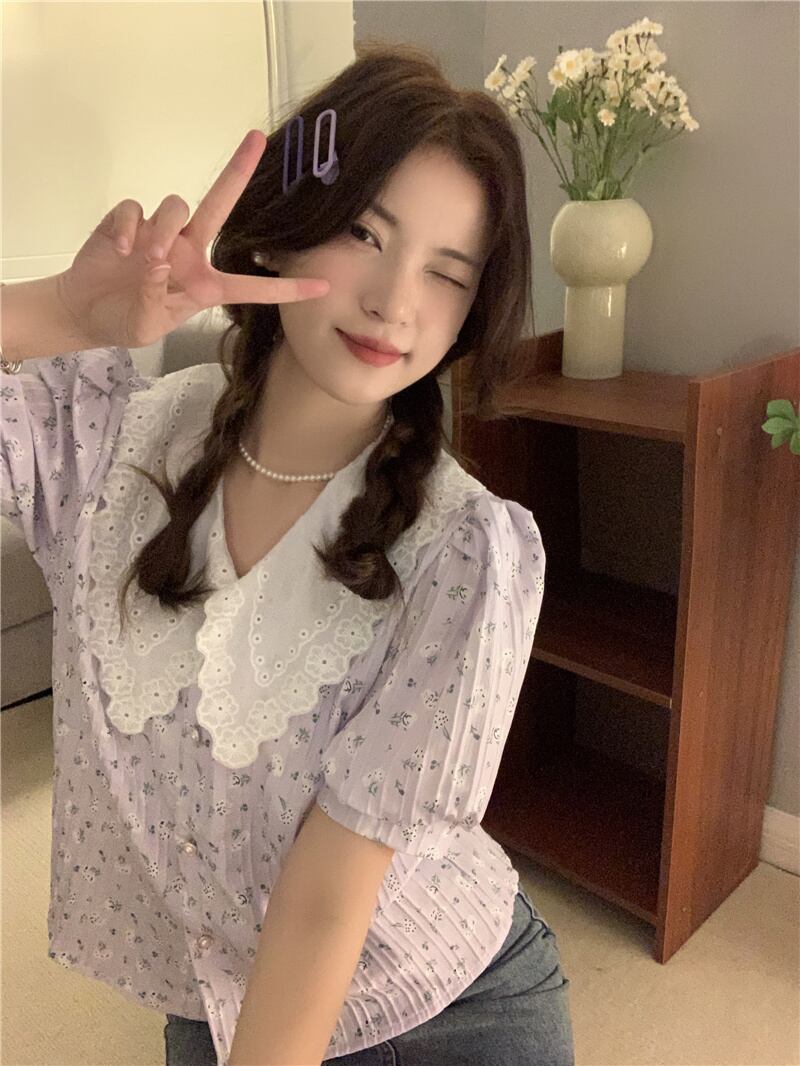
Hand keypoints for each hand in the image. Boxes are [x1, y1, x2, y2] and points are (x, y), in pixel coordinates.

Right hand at [55, 130, 329, 349]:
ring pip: (177, 206)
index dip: (287, 288)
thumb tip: (160, 259)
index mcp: (205, 284)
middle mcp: (189, 251)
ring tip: (147, 258)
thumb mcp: (147, 325)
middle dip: (238, 170)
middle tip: (257, 138)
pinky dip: (130, 228)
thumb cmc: (124, 321)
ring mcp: (160, 233)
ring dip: (164, 229)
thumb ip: (156, 297)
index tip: (323, 288)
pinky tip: (121, 250)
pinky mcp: (128, 222)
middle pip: (220, 204)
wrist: (85, 311)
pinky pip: (136, 210)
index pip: (252, 287)